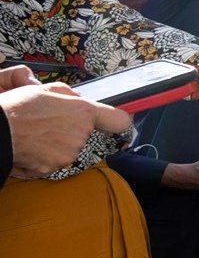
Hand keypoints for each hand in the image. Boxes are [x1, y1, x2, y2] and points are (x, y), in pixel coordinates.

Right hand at [2, 79, 132, 175]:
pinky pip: (54, 161)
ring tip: (37, 134)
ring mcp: (69, 153)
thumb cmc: (19, 107)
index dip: (118, 120)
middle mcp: (81, 135)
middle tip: (50, 123)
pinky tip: (31, 146)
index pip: (119, 120)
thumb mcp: (48, 90)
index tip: (114, 121)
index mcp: (84, 113)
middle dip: (73, 130)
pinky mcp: (54, 167)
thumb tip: (80, 101)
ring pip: (70, 148)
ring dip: (58, 143)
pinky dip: (45, 156)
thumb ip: (71, 96)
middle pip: (87, 135)